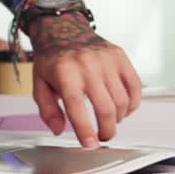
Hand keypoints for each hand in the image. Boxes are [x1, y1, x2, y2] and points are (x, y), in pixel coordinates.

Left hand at [29, 12, 141, 146]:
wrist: (64, 29)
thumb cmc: (52, 59)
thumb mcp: (39, 83)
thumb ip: (47, 109)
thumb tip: (59, 129)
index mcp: (64, 71)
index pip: (76, 106)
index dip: (85, 128)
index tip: (90, 144)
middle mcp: (87, 64)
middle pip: (105, 107)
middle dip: (106, 129)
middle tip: (102, 137)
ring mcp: (106, 59)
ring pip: (123, 100)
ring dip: (118, 118)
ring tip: (108, 121)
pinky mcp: (120, 56)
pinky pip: (135, 87)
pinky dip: (132, 104)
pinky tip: (122, 108)